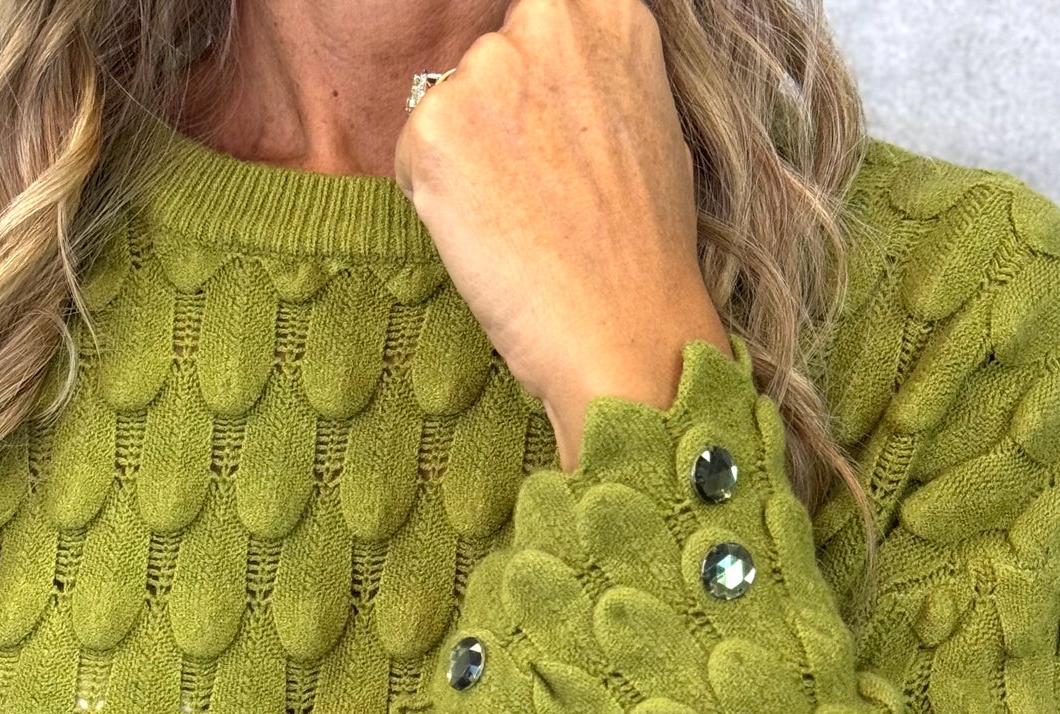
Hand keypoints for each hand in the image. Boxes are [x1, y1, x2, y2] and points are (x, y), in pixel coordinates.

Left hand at [394, 0, 731, 466]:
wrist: (627, 335)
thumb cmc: (642, 252)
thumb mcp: (645, 123)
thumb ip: (592, 74)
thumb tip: (553, 75)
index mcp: (606, 11)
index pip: (533, 18)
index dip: (536, 85)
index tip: (546, 132)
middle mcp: (544, 20)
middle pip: (488, 58)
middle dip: (500, 116)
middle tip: (542, 190)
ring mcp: (486, 71)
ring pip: (449, 106)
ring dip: (468, 160)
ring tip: (524, 220)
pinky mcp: (435, 128)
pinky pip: (413, 155)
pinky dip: (436, 200)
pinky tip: (493, 239)